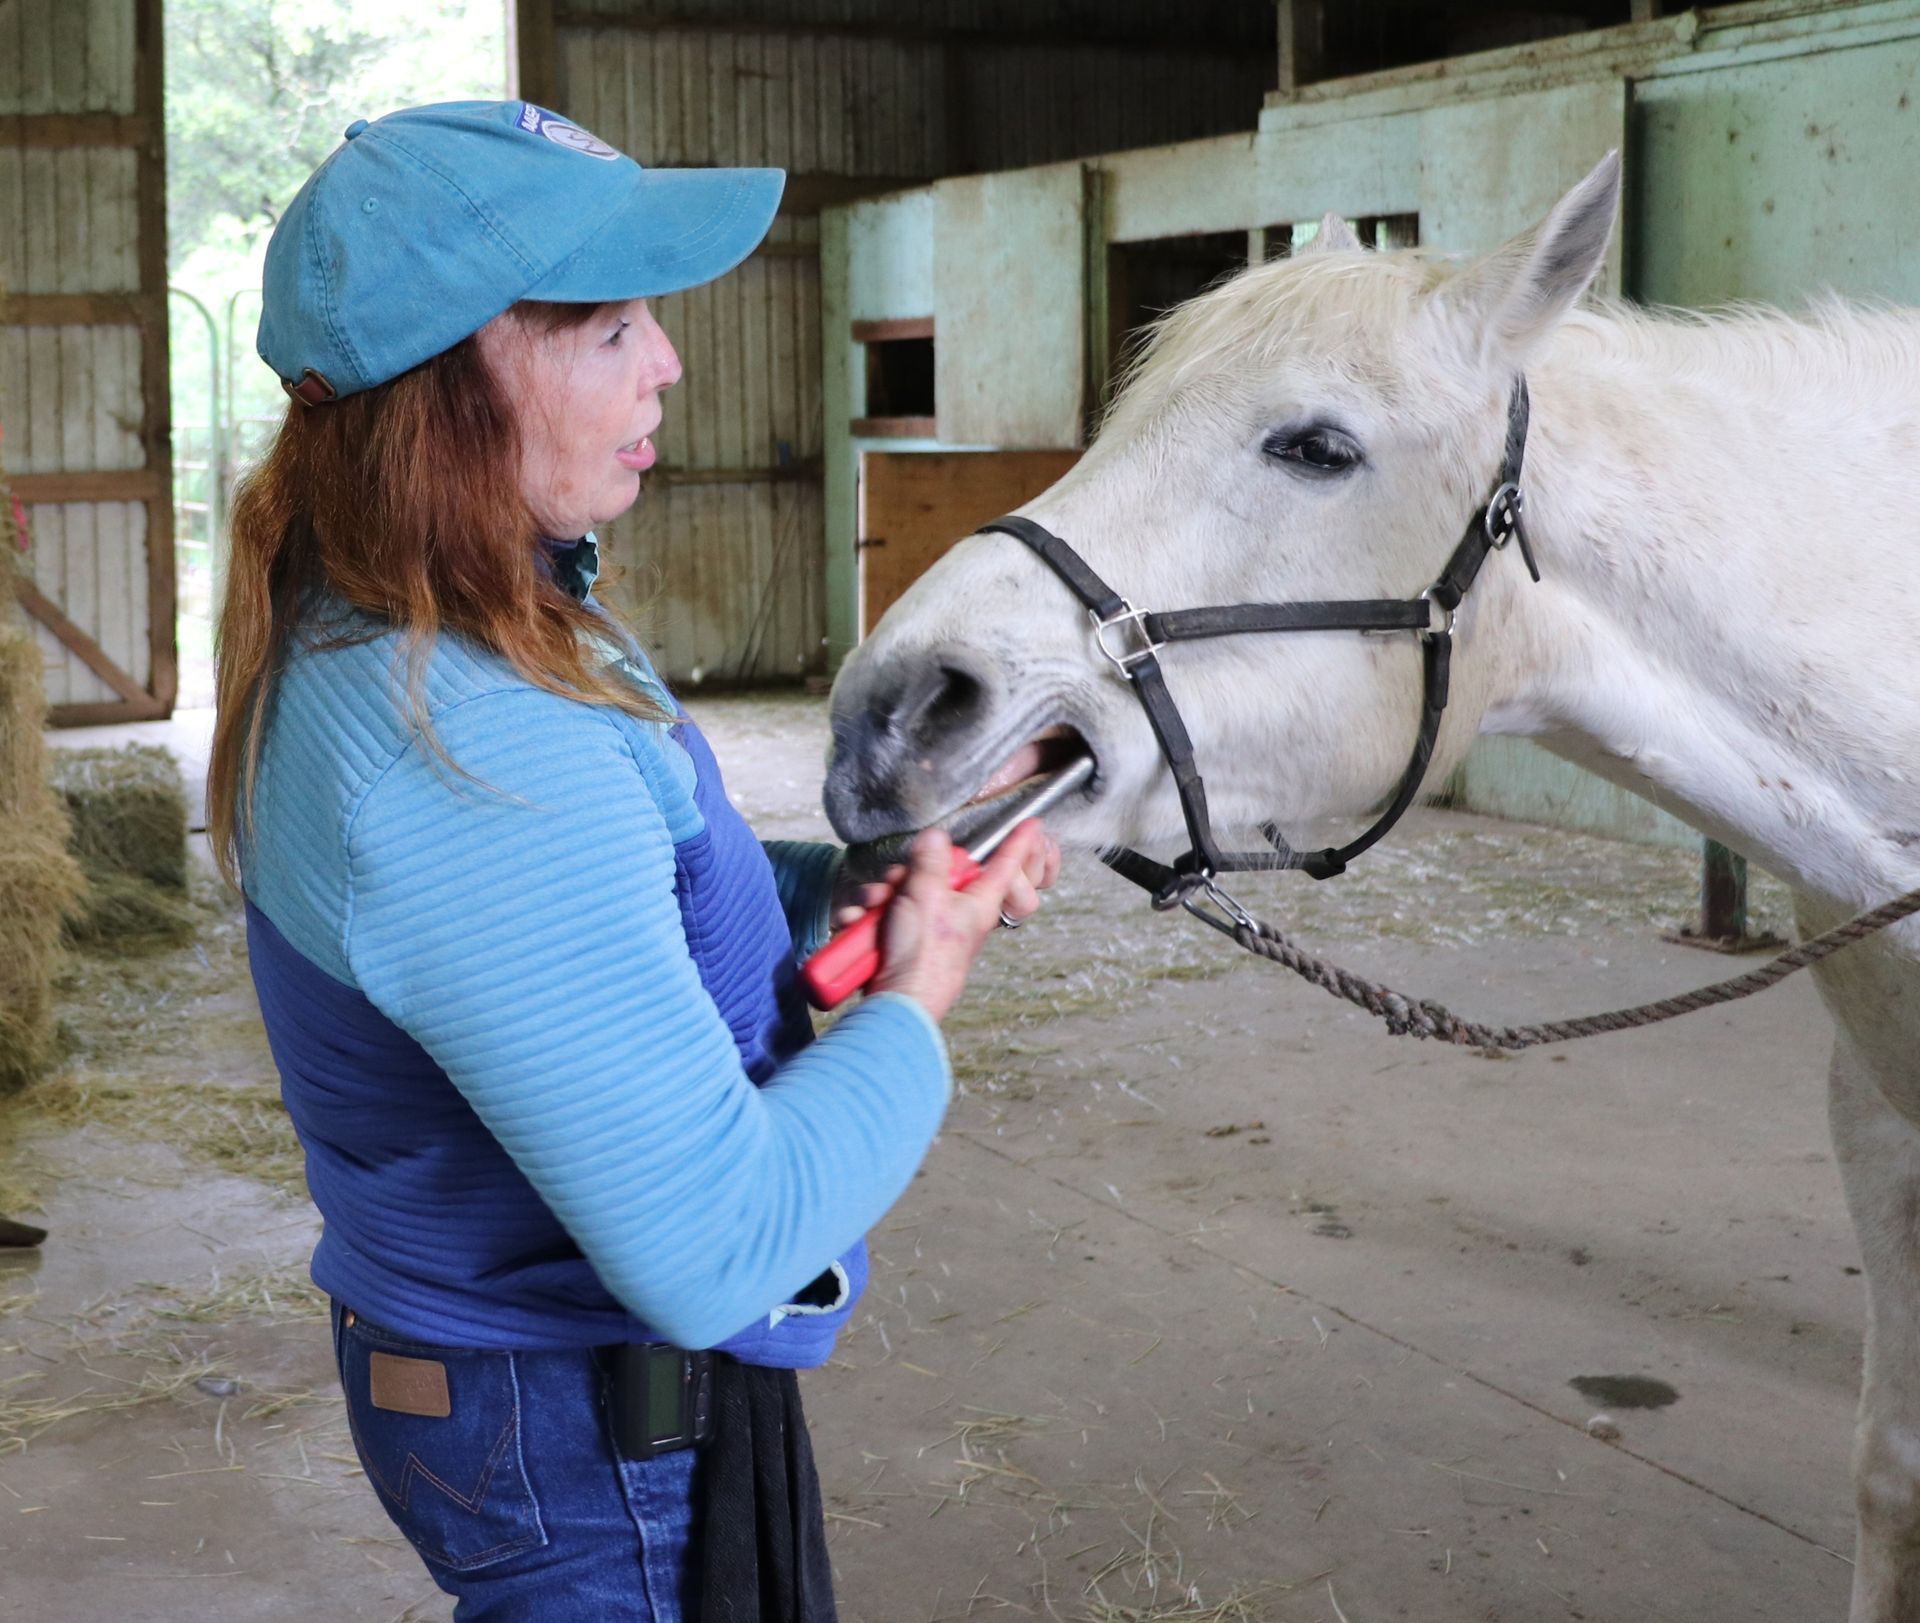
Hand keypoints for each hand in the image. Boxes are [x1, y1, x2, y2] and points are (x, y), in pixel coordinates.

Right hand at [866, 820, 1058, 1023]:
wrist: (897, 1001)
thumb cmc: (924, 956)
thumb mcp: (927, 895)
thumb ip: (930, 860)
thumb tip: (935, 837)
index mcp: (976, 902)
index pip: (1003, 865)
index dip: (1018, 843)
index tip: (1033, 825)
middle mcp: (954, 912)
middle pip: (934, 873)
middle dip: (906, 874)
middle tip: (898, 883)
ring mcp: (926, 926)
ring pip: (901, 891)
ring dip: (881, 896)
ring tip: (875, 909)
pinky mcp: (900, 939)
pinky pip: (882, 914)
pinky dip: (867, 916)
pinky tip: (859, 923)